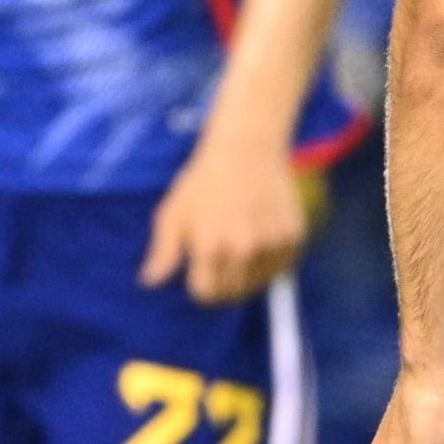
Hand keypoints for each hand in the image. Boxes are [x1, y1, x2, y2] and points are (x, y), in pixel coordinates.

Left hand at [142, 134, 308, 303]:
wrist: (248, 149)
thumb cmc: (204, 182)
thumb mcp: (173, 213)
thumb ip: (163, 251)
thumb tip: (150, 283)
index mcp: (210, 247)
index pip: (207, 294)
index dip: (200, 286)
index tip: (200, 273)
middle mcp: (244, 249)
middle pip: (233, 293)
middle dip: (223, 284)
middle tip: (220, 261)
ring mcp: (272, 244)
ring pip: (258, 282)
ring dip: (247, 274)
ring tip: (240, 248)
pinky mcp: (293, 237)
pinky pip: (280, 267)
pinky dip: (270, 262)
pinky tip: (259, 240)